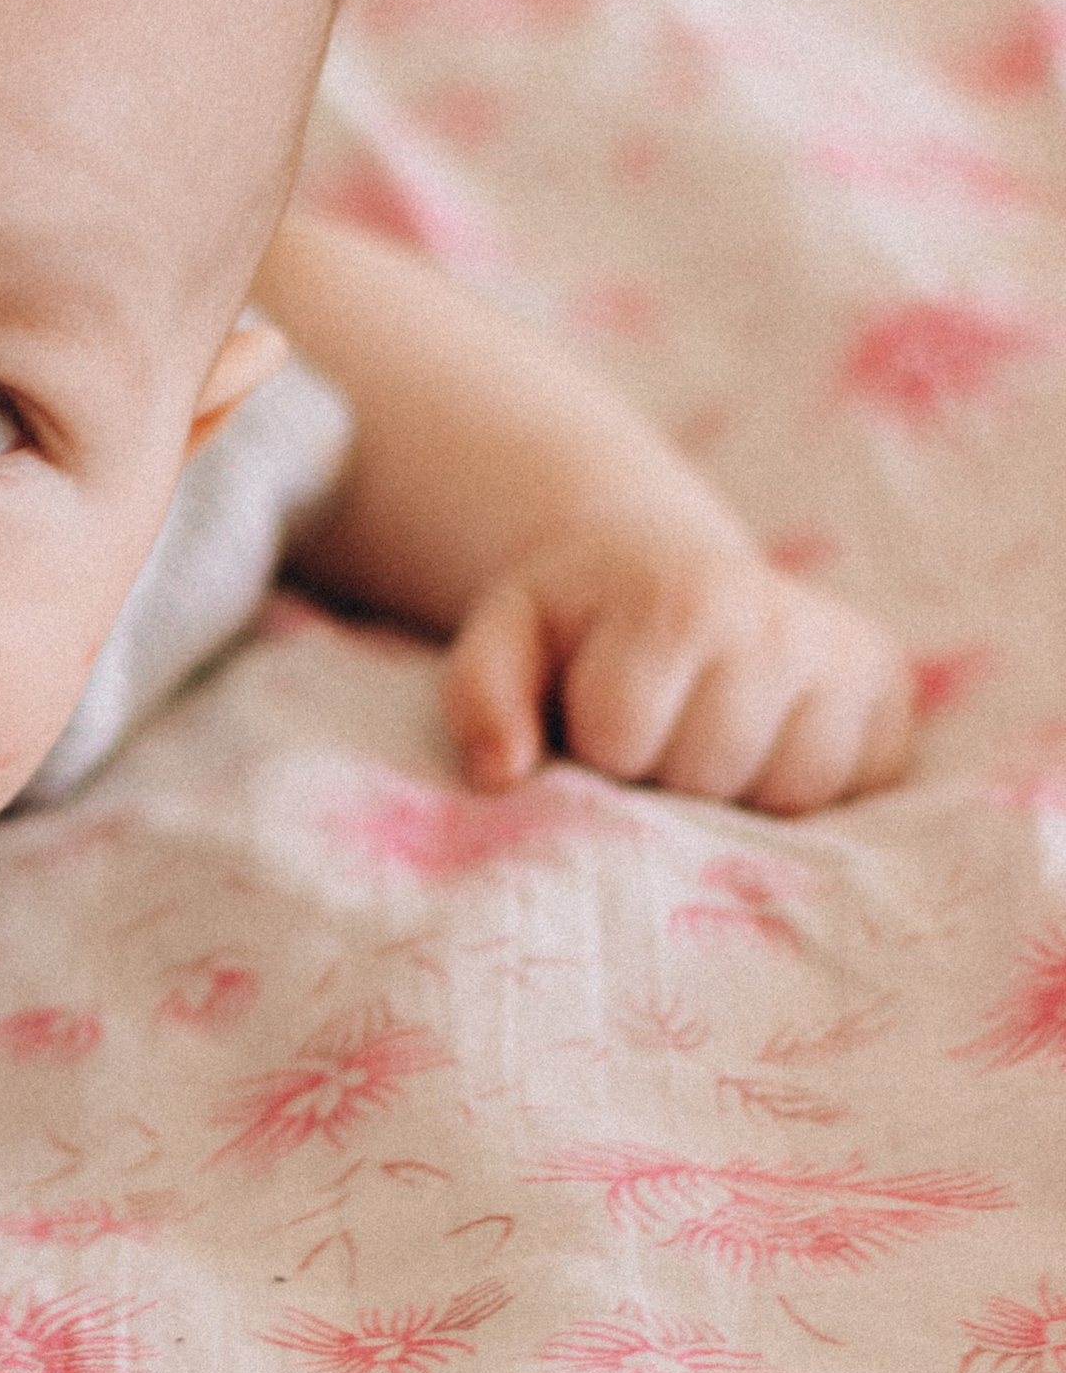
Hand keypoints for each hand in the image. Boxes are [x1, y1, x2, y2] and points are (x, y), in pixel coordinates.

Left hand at [441, 515, 913, 813]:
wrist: (659, 569)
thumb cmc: (574, 620)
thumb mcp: (504, 636)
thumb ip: (479, 695)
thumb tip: (500, 775)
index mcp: (679, 601)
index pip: (625, 743)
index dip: (595, 746)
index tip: (593, 712)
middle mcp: (778, 622)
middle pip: (708, 779)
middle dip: (663, 774)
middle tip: (653, 728)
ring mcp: (847, 659)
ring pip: (788, 803)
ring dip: (732, 793)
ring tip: (702, 736)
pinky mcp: (892, 700)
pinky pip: (849, 801)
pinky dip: (797, 796)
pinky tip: (760, 746)